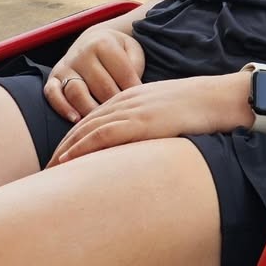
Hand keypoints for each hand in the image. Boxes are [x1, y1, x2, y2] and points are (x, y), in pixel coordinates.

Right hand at [46, 27, 145, 122]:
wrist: (92, 41)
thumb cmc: (118, 52)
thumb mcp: (132, 50)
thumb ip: (135, 66)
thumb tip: (135, 91)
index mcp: (103, 43)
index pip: (123, 73)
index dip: (135, 91)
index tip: (142, 104)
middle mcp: (81, 53)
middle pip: (101, 86)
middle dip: (115, 103)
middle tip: (124, 117)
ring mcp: (65, 66)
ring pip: (77, 92)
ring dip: (90, 109)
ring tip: (102, 122)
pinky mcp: (52, 79)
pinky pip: (53, 95)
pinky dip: (62, 108)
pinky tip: (76, 120)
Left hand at [47, 74, 246, 165]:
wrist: (220, 98)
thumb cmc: (201, 108)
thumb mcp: (169, 111)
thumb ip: (152, 121)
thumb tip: (145, 144)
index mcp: (133, 95)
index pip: (94, 116)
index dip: (74, 136)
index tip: (60, 155)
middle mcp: (127, 100)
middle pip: (84, 122)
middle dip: (63, 145)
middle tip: (45, 168)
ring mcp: (134, 110)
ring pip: (88, 129)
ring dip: (65, 149)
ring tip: (49, 169)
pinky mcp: (142, 122)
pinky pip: (104, 134)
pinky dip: (82, 147)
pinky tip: (68, 160)